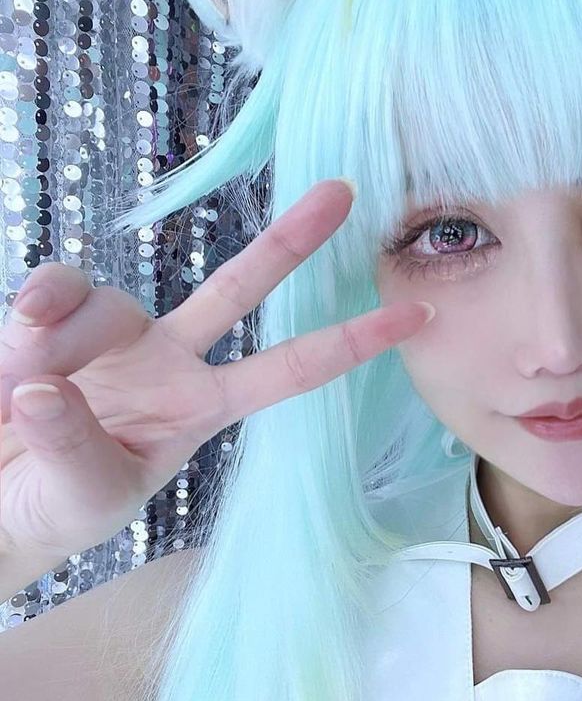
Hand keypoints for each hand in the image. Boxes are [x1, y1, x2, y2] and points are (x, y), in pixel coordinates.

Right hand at [0, 179, 433, 561]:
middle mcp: (170, 359)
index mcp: (202, 408)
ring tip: (17, 393)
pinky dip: (31, 314)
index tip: (421, 312)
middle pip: (239, 287)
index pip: (291, 371)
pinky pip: (48, 296)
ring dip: (64, 340)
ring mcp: (112, 334)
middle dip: (291, 240)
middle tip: (343, 192)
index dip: (353, 342)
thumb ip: (75, 449)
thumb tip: (50, 387)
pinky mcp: (47, 319)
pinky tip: (11, 356)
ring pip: (106, 303)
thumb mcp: (84, 498)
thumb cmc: (58, 508)